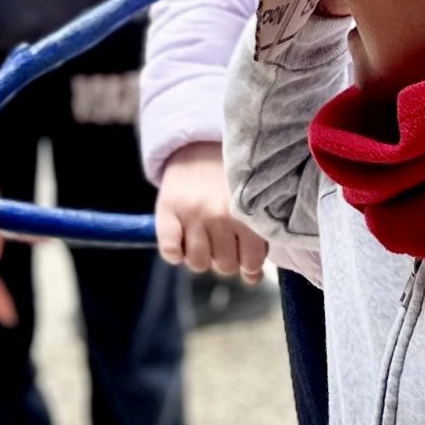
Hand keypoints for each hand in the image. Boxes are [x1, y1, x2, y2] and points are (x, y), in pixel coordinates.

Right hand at [155, 143, 266, 282]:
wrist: (199, 146)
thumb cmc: (230, 181)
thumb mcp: (250, 205)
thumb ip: (257, 240)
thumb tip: (252, 278)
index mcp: (246, 213)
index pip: (252, 261)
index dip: (250, 263)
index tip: (245, 251)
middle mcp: (218, 214)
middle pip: (225, 266)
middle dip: (226, 259)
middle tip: (224, 241)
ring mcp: (191, 214)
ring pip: (198, 263)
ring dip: (202, 257)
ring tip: (204, 241)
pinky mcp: (166, 211)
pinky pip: (170, 252)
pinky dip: (175, 253)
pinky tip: (183, 241)